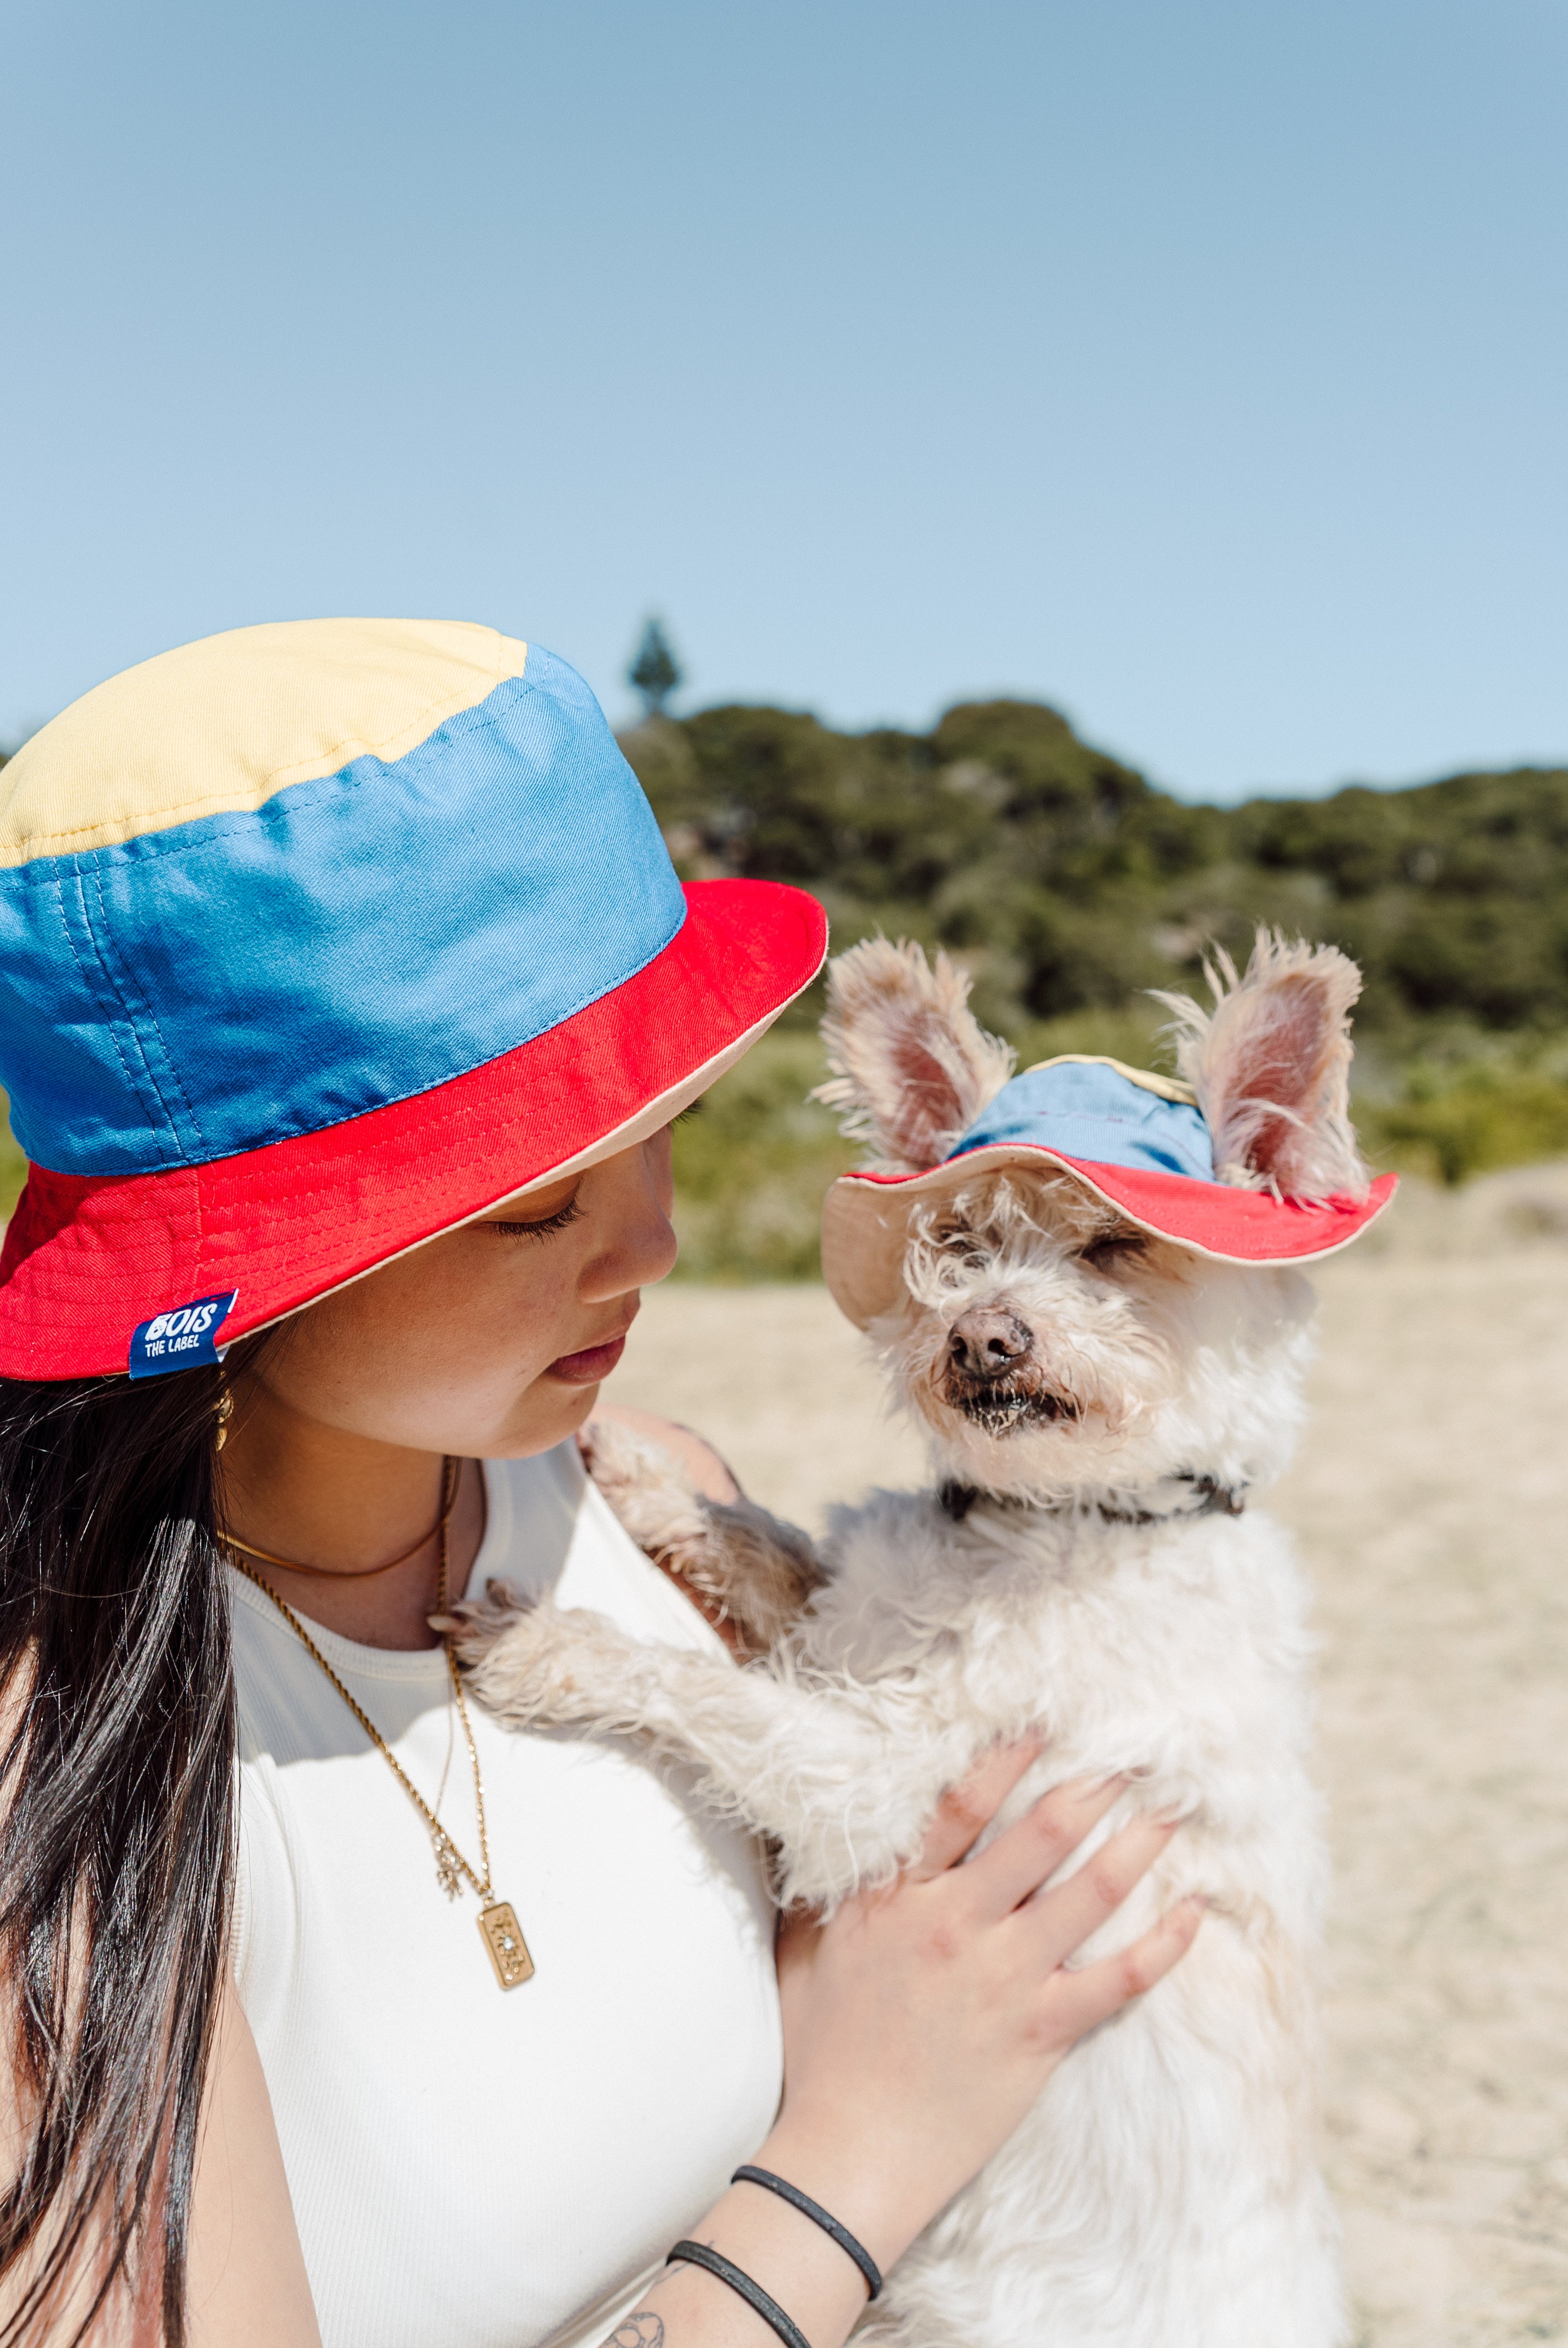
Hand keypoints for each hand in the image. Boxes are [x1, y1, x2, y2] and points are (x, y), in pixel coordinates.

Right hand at [760, 1740, 1201, 2273]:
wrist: (848, 2154)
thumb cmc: (822, 2053)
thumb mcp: (808, 1950)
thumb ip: (833, 1889)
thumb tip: (832, 1834)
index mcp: (899, 1897)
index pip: (961, 1804)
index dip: (1007, 1757)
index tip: (1046, 1724)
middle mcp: (957, 1924)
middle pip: (1041, 1833)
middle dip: (1094, 1787)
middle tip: (1133, 1756)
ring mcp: (1004, 1978)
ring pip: (1089, 1892)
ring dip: (1139, 1847)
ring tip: (1171, 1814)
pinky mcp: (1040, 2033)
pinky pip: (1118, 1980)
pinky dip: (1163, 1945)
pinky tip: (1193, 1913)